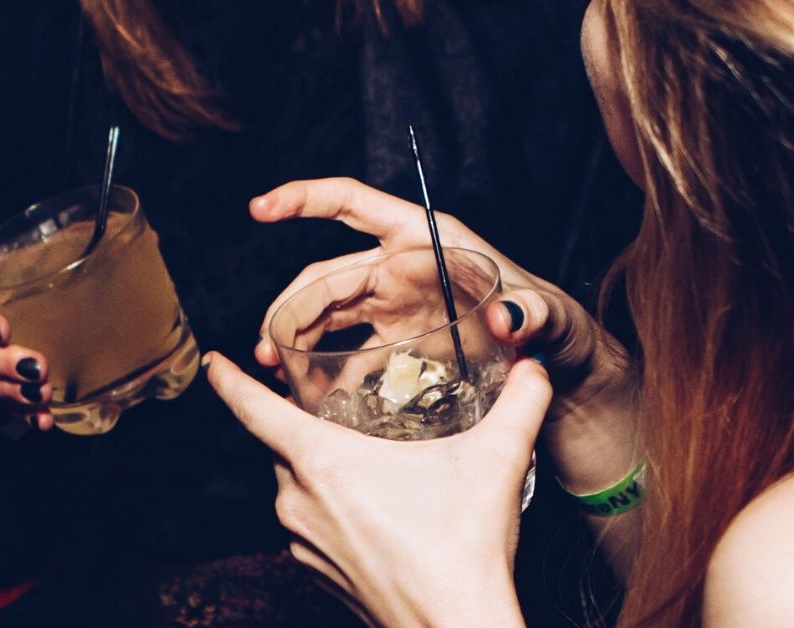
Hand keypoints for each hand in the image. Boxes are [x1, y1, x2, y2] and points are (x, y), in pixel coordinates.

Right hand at [0, 257, 54, 429]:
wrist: (32, 307)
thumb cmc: (38, 275)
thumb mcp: (47, 254)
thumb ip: (71, 244)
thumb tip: (108, 233)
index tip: (1, 330)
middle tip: (37, 369)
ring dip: (5, 392)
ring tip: (40, 396)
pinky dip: (15, 413)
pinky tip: (40, 420)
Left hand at [205, 352, 549, 626]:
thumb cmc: (461, 548)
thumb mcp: (494, 462)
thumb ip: (519, 404)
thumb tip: (534, 366)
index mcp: (321, 461)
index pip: (254, 409)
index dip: (230, 381)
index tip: (213, 362)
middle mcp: (297, 498)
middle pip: (284, 446)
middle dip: (306, 427)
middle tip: (342, 414)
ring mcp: (301, 539)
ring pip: (298, 486)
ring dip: (324, 471)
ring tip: (371, 467)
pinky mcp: (314, 570)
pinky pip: (310, 523)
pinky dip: (332, 509)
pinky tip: (375, 512)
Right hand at [250, 178, 633, 423]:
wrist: (563, 376)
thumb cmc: (562, 331)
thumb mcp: (554, 317)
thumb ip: (535, 313)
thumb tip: (508, 316)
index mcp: (427, 240)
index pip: (354, 205)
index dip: (305, 199)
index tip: (261, 208)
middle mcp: (402, 267)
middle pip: (328, 274)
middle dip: (290, 305)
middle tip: (267, 347)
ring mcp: (396, 306)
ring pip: (327, 313)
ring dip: (294, 338)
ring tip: (274, 371)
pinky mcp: (397, 345)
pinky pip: (347, 354)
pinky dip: (323, 372)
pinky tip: (309, 399)